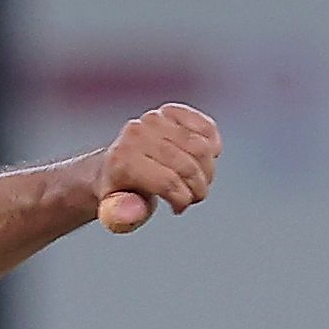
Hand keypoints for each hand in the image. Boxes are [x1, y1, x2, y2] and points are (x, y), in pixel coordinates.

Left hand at [82, 103, 222, 231]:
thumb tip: (133, 211)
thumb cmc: (121, 194)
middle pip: (188, 166)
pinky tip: (204, 160)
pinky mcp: (170, 111)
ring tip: (198, 182)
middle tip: (194, 197)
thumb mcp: (116, 214)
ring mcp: (154, 120)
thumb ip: (123, 216)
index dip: (182, 199)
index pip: (168, 182)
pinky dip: (213, 146)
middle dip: (198, 189)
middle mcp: (137, 135)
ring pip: (201, 148)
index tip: (179, 208)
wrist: (114, 166)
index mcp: (122, 161)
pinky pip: (206, 128)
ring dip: (208, 171)